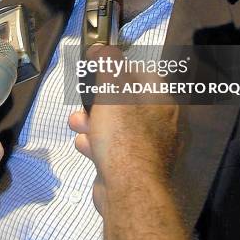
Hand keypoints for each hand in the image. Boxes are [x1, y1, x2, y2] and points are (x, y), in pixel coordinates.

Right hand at [69, 45, 178, 214]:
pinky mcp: (135, 169)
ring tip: (77, 124)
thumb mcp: (112, 91)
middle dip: (99, 101)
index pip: (145, 75)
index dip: (121, 70)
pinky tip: (85, 146)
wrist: (129, 190)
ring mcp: (149, 148)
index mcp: (162, 101)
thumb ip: (107, 67)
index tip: (101, 70)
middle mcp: (161, 123)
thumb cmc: (123, 134)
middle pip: (128, 102)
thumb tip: (103, 48)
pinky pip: (114, 149)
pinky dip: (98, 146)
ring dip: (94, 123)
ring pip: (118, 127)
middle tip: (83, 101)